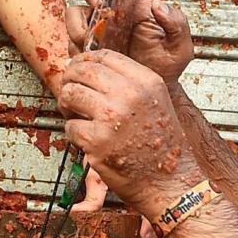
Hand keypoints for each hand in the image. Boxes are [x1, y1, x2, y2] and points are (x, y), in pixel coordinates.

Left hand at [57, 49, 201, 219]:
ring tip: (77, 116)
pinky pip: (69, 126)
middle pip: (82, 70)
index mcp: (145, 81)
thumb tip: (81, 64)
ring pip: (70, 94)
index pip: (103, 56)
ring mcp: (112, 117)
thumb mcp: (153, 100)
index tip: (78, 70)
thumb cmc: (160, 144)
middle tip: (72, 95)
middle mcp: (130, 94)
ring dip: (67, 106)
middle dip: (70, 80)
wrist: (170, 181)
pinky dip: (73, 134)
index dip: (85, 60)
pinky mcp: (97, 141)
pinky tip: (88, 140)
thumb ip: (125, 82)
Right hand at [69, 0, 194, 85]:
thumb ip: (177, 24)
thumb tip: (159, 4)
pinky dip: (74, 41)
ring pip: (77, 8)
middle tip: (97, 3)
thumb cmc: (166, 69)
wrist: (147, 96)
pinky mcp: (86, 43)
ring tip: (87, 37)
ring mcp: (98, 25)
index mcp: (140, 2)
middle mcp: (116, 8)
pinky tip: (85, 52)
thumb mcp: (181, 48)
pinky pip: (71, 35)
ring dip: (78, 20)